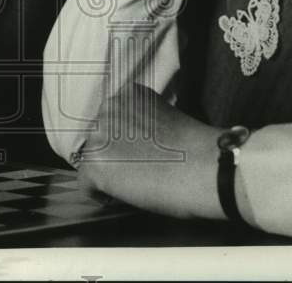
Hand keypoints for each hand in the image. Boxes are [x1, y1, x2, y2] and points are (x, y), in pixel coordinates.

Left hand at [76, 83, 234, 221]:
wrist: (205, 167)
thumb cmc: (196, 150)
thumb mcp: (164, 119)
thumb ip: (142, 123)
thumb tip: (130, 143)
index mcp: (128, 94)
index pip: (111, 121)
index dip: (122, 142)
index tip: (135, 155)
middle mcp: (109, 108)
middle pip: (98, 139)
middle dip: (113, 155)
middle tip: (137, 172)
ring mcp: (99, 135)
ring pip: (92, 161)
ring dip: (107, 173)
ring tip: (134, 184)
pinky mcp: (95, 163)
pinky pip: (86, 186)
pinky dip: (100, 196)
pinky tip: (121, 198)